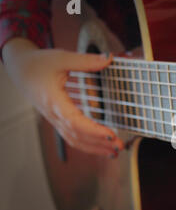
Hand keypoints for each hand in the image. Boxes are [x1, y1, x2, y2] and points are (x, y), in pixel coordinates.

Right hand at [2, 38, 123, 156]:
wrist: (20, 69)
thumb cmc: (39, 63)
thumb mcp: (62, 58)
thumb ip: (86, 61)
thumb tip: (108, 59)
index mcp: (54, 101)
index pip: (75, 122)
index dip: (94, 131)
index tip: (111, 135)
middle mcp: (54, 114)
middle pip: (78, 136)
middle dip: (99, 143)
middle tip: (120, 146)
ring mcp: (55, 120)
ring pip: (75, 140)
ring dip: (95, 148)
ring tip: (114, 151)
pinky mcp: (58, 121)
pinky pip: (72, 137)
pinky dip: (88, 145)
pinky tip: (102, 147)